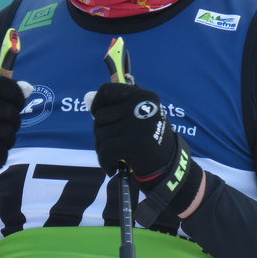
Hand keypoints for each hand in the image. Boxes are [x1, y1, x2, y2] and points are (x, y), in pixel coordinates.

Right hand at [0, 76, 32, 173]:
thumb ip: (7, 93)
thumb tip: (28, 89)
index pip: (8, 86)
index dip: (19, 98)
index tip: (17, 107)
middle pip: (10, 112)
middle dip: (15, 124)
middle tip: (7, 129)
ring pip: (7, 133)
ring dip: (9, 141)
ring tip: (2, 143)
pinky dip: (2, 156)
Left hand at [86, 82, 203, 224]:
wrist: (169, 167)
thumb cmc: (150, 138)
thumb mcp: (140, 114)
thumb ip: (117, 105)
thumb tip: (87, 98)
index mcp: (143, 95)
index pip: (106, 90)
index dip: (97, 103)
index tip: (97, 114)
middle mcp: (140, 104)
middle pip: (100, 115)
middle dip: (100, 131)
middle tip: (112, 143)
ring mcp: (137, 123)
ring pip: (100, 134)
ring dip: (102, 149)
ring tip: (115, 156)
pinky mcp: (133, 143)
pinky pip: (104, 150)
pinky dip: (105, 162)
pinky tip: (113, 167)